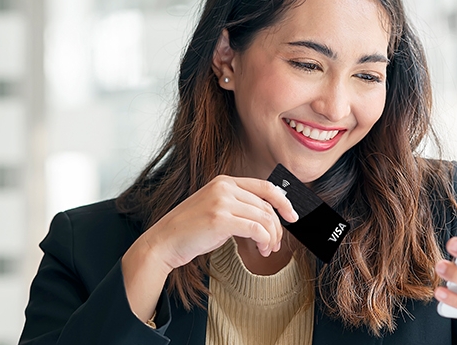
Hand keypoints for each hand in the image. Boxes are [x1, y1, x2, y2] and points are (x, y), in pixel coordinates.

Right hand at [141, 175, 299, 269]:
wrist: (164, 241)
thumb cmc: (190, 230)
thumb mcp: (216, 209)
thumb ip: (238, 206)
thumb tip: (268, 216)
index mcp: (224, 181)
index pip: (265, 187)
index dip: (284, 202)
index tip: (292, 216)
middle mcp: (224, 187)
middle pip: (266, 206)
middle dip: (277, 228)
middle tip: (277, 244)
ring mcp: (221, 202)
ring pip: (264, 218)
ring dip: (271, 237)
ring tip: (267, 249)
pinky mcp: (220, 219)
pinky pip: (256, 229)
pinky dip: (264, 241)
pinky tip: (261, 250)